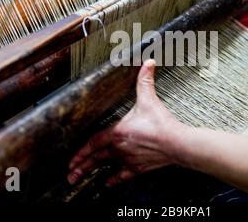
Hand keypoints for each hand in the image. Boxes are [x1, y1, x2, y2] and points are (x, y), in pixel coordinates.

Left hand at [67, 60, 183, 186]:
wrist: (177, 143)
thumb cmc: (161, 124)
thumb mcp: (149, 99)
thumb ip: (144, 81)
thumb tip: (147, 64)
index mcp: (117, 133)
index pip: (93, 143)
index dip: (81, 151)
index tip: (71, 159)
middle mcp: (119, 148)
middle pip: (96, 158)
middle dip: (81, 166)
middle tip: (70, 175)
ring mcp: (128, 159)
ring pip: (105, 167)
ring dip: (92, 173)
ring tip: (80, 179)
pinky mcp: (139, 167)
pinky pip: (123, 175)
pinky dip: (114, 180)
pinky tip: (108, 183)